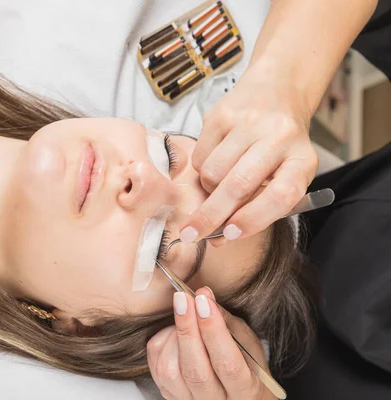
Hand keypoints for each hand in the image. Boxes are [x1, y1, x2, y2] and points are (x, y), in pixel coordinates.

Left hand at [147, 287, 274, 399]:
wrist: (235, 394)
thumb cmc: (245, 364)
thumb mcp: (246, 342)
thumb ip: (225, 321)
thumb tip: (204, 295)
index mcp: (245, 391)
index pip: (227, 364)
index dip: (213, 331)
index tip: (203, 300)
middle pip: (196, 371)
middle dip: (187, 329)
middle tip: (183, 298)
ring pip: (171, 371)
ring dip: (174, 337)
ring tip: (184, 317)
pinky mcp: (170, 396)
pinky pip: (157, 369)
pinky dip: (162, 344)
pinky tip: (174, 333)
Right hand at [180, 64, 317, 244]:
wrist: (277, 89)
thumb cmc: (280, 143)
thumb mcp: (285, 172)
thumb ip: (259, 205)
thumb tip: (219, 237)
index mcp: (302, 159)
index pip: (281, 195)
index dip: (254, 219)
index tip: (230, 235)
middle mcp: (279, 137)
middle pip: (238, 186)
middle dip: (211, 216)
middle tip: (190, 234)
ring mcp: (248, 123)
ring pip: (212, 173)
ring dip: (208, 189)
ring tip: (217, 185)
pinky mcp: (221, 115)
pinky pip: (199, 157)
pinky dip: (201, 168)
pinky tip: (215, 160)